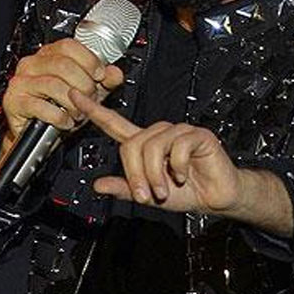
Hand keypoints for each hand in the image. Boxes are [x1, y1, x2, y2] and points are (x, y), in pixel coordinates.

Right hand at [0, 39, 123, 161]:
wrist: (38, 137)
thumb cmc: (58, 109)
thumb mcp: (86, 92)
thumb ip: (103, 81)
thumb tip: (115, 73)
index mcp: (48, 55)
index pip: (69, 46)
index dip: (88, 60)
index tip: (99, 75)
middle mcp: (32, 64)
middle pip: (63, 65)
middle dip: (83, 85)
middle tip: (89, 98)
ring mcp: (21, 82)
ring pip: (54, 85)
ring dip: (72, 103)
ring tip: (78, 113)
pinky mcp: (14, 102)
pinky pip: (41, 107)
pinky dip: (59, 117)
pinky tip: (65, 121)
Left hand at [69, 90, 242, 212]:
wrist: (217, 197)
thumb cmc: (188, 191)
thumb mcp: (150, 196)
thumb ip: (125, 188)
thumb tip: (99, 184)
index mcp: (146, 145)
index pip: (115, 124)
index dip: (94, 110)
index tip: (76, 96)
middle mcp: (160, 135)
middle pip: (132, 143)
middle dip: (136, 173)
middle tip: (146, 193)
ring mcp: (179, 132)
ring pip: (152, 146)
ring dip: (156, 174)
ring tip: (164, 189)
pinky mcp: (197, 135)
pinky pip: (177, 147)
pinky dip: (177, 167)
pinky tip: (183, 175)